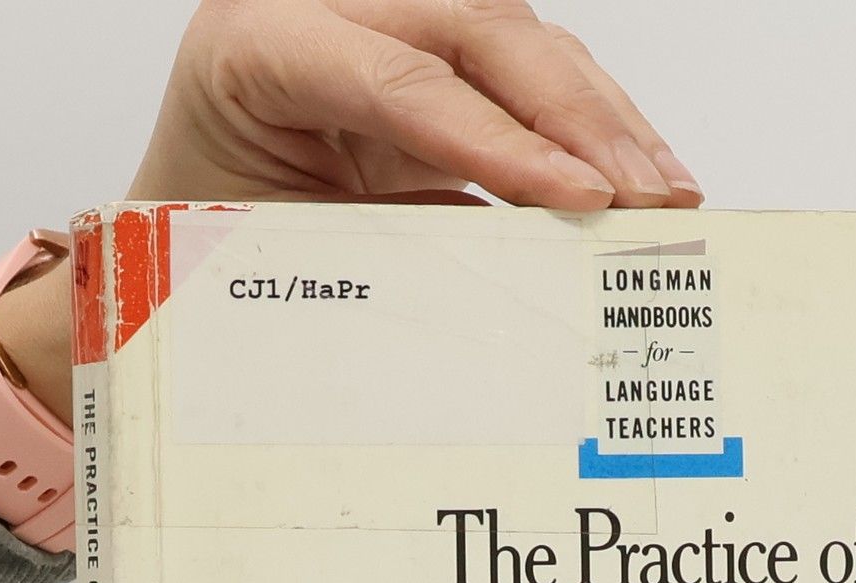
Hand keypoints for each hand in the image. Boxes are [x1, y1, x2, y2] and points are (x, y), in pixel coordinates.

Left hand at [131, 0, 700, 208]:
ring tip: (668, 191)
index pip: (400, 78)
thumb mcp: (287, 263)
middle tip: (647, 195)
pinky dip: (590, 123)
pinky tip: (640, 172)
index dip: (501, 141)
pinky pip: (523, 71)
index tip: (582, 199)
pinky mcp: (428, 52)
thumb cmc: (213, 248)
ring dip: (603, 116)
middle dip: (577, 117)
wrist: (187, 225)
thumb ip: (387, 257)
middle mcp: (322, 4)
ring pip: (516, 37)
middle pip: (476, 28)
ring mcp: (381, 17)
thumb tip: (522, 283)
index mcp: (257, 47)